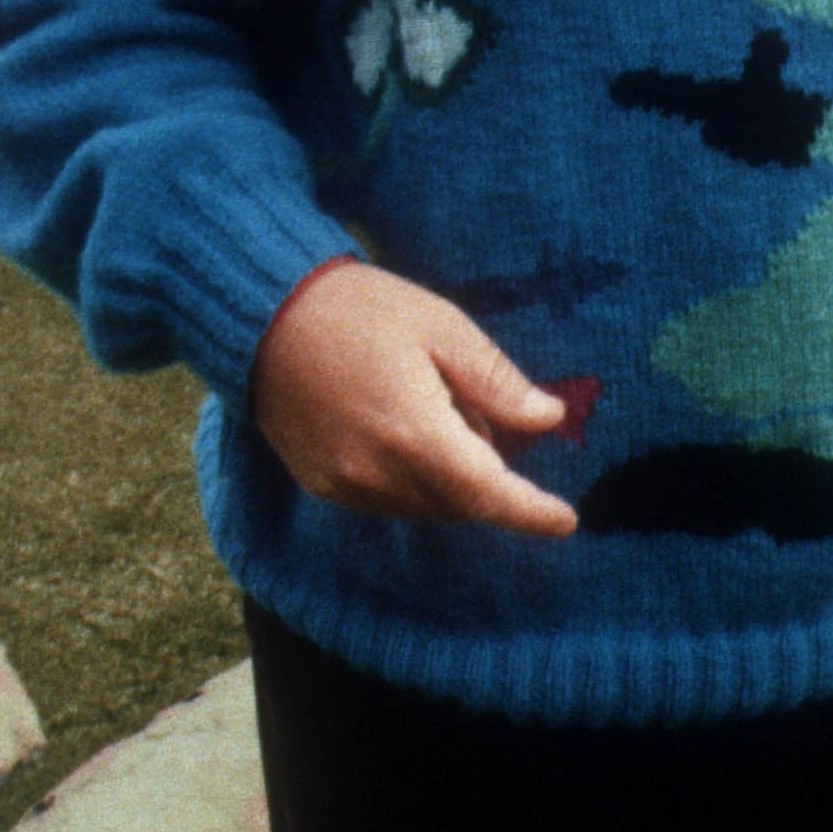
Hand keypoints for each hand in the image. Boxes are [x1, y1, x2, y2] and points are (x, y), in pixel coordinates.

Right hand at [247, 262, 579, 538]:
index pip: (488, 494)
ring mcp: (345, 485)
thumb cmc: (360, 310)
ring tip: (434, 405)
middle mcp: (378, 475)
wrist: (266, 314)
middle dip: (486, 474)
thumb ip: (496, 382)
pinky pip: (387, 499)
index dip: (530, 512)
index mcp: (415, 434)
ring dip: (449, 477)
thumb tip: (548, 418)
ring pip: (424, 505)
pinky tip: (402, 424)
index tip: (566, 521)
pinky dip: (413, 479)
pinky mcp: (321, 484)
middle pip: (459, 502)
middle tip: (480, 412)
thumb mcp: (443, 328)